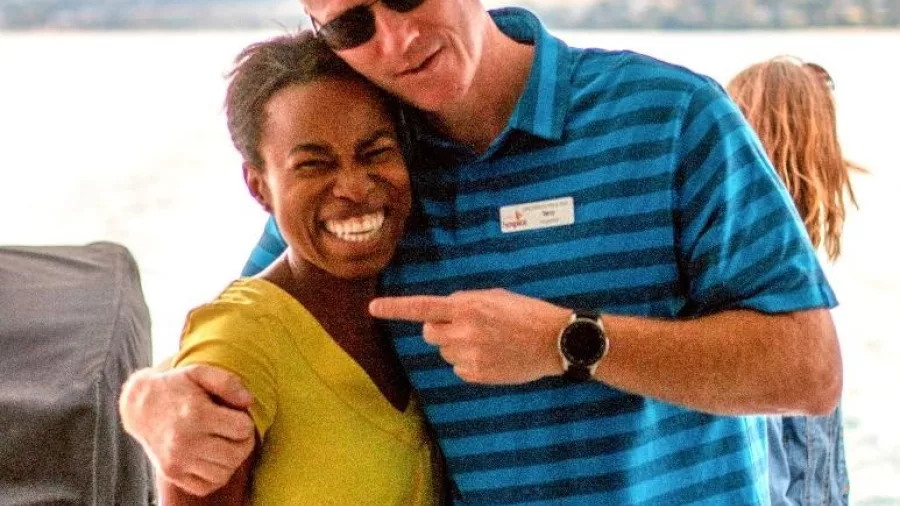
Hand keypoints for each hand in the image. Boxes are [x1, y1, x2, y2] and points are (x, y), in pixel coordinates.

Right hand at [118, 364, 255, 495]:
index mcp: (196, 414)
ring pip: (224, 473)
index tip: (235, 415)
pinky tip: (212, 458)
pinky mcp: (172, 474)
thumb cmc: (176, 386)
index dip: (245, 421)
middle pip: (236, 453)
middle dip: (244, 442)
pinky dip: (216, 475)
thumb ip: (227, 382)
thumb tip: (248, 402)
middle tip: (236, 433)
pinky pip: (207, 486)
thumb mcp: (200, 372)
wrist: (140, 406)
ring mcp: (177, 460)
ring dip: (231, 460)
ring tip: (224, 444)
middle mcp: (185, 441)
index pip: (243, 429)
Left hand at [369, 289, 571, 383]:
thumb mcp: (493, 296)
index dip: (394, 308)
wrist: (553, 341)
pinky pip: (458, 368)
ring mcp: (469, 356)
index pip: (421, 307)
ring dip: (456, 346)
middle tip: (465, 327)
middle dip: (440, 329)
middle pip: (429, 333)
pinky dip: (469, 362)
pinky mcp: (476, 375)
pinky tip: (491, 355)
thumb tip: (443, 312)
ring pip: (444, 352)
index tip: (373, 308)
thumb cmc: (525, 313)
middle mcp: (463, 331)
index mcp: (466, 307)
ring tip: (486, 341)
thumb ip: (463, 303)